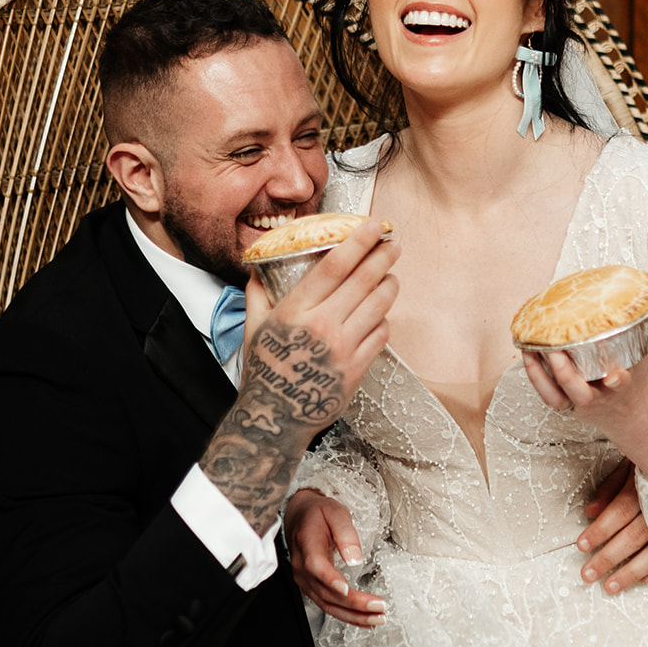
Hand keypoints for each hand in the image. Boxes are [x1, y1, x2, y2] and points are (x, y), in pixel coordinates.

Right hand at [202, 221, 396, 534]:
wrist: (275, 420)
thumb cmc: (264, 371)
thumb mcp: (253, 328)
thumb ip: (257, 294)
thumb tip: (258, 266)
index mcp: (296, 310)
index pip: (335, 266)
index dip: (359, 241)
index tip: (374, 226)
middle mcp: (322, 326)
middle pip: (364, 280)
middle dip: (383, 256)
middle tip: (393, 244)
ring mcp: (343, 349)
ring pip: (380, 305)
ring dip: (389, 285)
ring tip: (390, 276)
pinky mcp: (358, 369)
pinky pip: (382, 334)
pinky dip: (384, 320)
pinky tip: (380, 314)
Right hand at [285, 489, 385, 628]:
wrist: (300, 516)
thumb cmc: (318, 513)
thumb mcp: (335, 513)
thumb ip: (346, 533)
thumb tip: (356, 559)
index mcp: (307, 545)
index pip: (316, 566)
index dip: (331, 580)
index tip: (348, 590)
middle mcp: (302, 568)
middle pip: (327, 593)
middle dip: (354, 605)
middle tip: (379, 607)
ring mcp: (305, 581)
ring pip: (328, 605)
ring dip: (353, 616)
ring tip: (377, 618)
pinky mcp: (311, 587)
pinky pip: (328, 606)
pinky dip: (346, 615)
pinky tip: (363, 618)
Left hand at [522, 344, 647, 429]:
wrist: (629, 414)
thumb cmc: (634, 378)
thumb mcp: (644, 355)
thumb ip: (647, 326)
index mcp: (623, 387)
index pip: (622, 384)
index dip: (617, 380)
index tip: (614, 375)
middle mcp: (600, 398)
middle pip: (581, 394)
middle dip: (565, 374)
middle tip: (554, 350)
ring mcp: (580, 404)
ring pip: (556, 397)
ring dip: (539, 374)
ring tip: (529, 347)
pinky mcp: (566, 405)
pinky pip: (547, 395)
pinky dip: (535, 375)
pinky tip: (527, 353)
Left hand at [576, 459, 647, 594]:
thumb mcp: (633, 465)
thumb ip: (611, 488)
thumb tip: (590, 512)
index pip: (620, 511)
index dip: (600, 530)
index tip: (581, 545)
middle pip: (633, 537)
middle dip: (608, 557)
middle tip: (588, 574)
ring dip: (631, 572)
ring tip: (611, 586)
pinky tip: (642, 580)